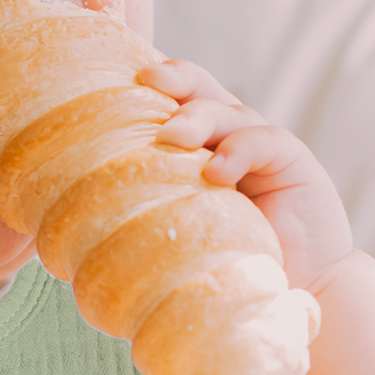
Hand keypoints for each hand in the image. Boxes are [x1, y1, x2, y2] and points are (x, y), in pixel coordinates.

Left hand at [139, 60, 353, 292]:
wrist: (295, 293)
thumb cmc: (224, 265)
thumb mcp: (178, 226)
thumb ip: (149, 202)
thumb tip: (79, 201)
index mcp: (196, 149)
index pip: (173, 102)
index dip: (151, 85)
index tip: (120, 83)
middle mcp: (228, 140)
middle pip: (201, 91)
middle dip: (174, 81)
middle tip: (147, 83)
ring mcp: (263, 149)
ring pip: (230, 112)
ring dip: (199, 118)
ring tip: (172, 135)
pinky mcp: (295, 165)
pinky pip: (266, 142)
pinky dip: (241, 150)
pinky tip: (219, 171)